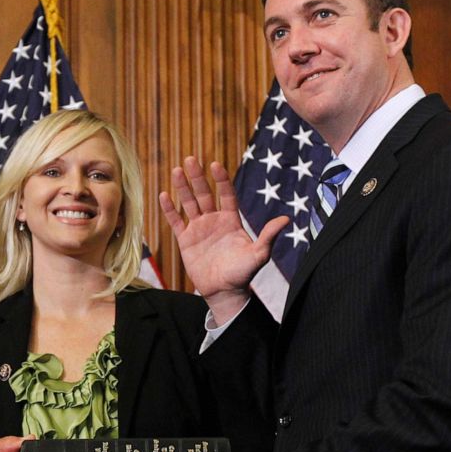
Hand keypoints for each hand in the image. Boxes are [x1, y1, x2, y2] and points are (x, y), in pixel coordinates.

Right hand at [160, 158, 288, 323]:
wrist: (224, 292)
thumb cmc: (243, 274)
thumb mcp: (258, 255)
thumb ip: (268, 236)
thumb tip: (286, 219)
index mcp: (231, 220)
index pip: (226, 195)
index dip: (221, 180)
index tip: (215, 165)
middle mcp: (214, 220)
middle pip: (204, 194)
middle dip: (197, 177)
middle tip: (190, 159)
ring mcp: (198, 228)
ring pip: (189, 203)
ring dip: (182, 187)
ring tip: (177, 170)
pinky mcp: (185, 240)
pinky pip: (176, 221)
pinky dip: (169, 209)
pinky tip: (163, 195)